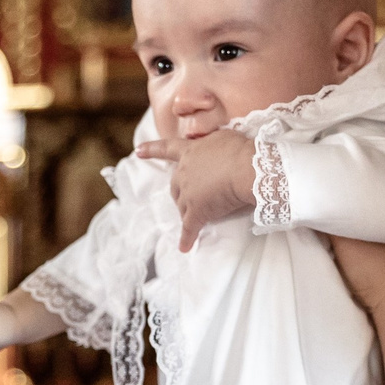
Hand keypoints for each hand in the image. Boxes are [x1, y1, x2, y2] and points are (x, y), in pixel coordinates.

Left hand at [136, 130, 255, 252]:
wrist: (246, 169)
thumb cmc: (240, 150)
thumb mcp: (223, 137)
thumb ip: (212, 143)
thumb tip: (213, 149)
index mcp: (190, 152)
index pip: (167, 149)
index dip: (152, 150)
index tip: (138, 151)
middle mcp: (184, 172)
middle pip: (175, 187)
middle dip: (181, 193)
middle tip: (194, 198)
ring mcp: (188, 194)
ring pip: (182, 207)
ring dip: (187, 212)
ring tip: (199, 218)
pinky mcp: (197, 212)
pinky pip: (190, 228)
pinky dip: (187, 238)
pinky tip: (184, 247)